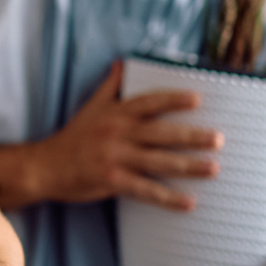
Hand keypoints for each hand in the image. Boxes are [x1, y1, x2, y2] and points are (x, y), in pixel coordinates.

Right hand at [0, 60, 218, 211]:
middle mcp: (117, 133)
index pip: (149, 102)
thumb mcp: (91, 106)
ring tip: (214, 168)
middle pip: (161, 133)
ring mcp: (115, 157)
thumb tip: (121, 63)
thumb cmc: (72, 137)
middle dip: (192, 136)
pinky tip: (189, 202)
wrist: (45, 166)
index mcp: (115, 113)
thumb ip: (111, 86)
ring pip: (158, 162)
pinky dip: (168, 197)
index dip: (174, 100)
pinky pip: (146, 190)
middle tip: (219, 138)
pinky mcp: (112, 180)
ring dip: (189, 166)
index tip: (198, 99)